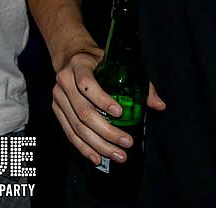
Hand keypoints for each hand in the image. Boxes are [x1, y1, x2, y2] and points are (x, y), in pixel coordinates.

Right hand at [52, 47, 166, 166]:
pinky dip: (83, 148)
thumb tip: (159, 105)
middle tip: (127, 142)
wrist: (71, 57)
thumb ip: (139, 84)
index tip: (120, 113)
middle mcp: (65, 81)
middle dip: (106, 131)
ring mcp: (58, 97)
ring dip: (98, 144)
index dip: (102, 100)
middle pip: (84, 111)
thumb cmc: (98, 61)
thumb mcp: (117, 64)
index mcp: (79, 65)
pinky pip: (69, 133)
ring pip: (77, 126)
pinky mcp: (56, 110)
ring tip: (117, 154)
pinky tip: (97, 157)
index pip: (87, 84)